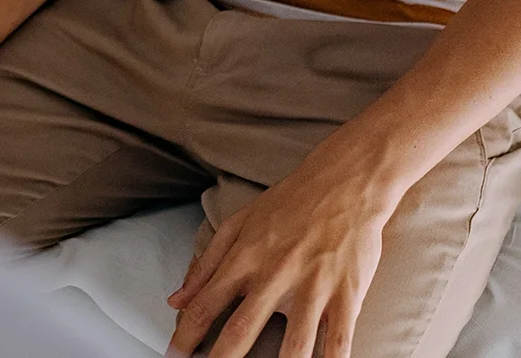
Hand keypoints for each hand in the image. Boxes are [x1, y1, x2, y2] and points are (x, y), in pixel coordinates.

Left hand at [165, 153, 396, 357]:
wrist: (347, 180)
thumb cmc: (290, 202)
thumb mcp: (239, 223)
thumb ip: (206, 263)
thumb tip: (175, 299)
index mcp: (245, 258)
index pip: (205, 305)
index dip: (185, 336)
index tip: (173, 357)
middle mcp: (275, 275)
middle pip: (241, 330)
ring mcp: (313, 286)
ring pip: (293, 343)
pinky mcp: (347, 293)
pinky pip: (338, 339)